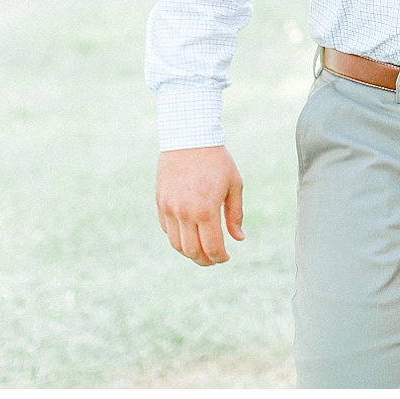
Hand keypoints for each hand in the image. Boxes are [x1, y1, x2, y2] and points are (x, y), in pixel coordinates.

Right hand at [156, 145, 243, 264]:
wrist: (189, 139)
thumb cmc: (217, 161)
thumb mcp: (234, 185)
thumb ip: (235, 214)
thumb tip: (239, 238)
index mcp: (206, 210)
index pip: (212, 247)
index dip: (220, 257)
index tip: (226, 258)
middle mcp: (185, 213)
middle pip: (192, 251)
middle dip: (205, 260)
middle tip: (214, 259)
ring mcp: (170, 209)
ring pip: (176, 244)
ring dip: (189, 252)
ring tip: (202, 251)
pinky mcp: (160, 203)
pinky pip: (167, 229)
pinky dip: (178, 238)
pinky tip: (189, 234)